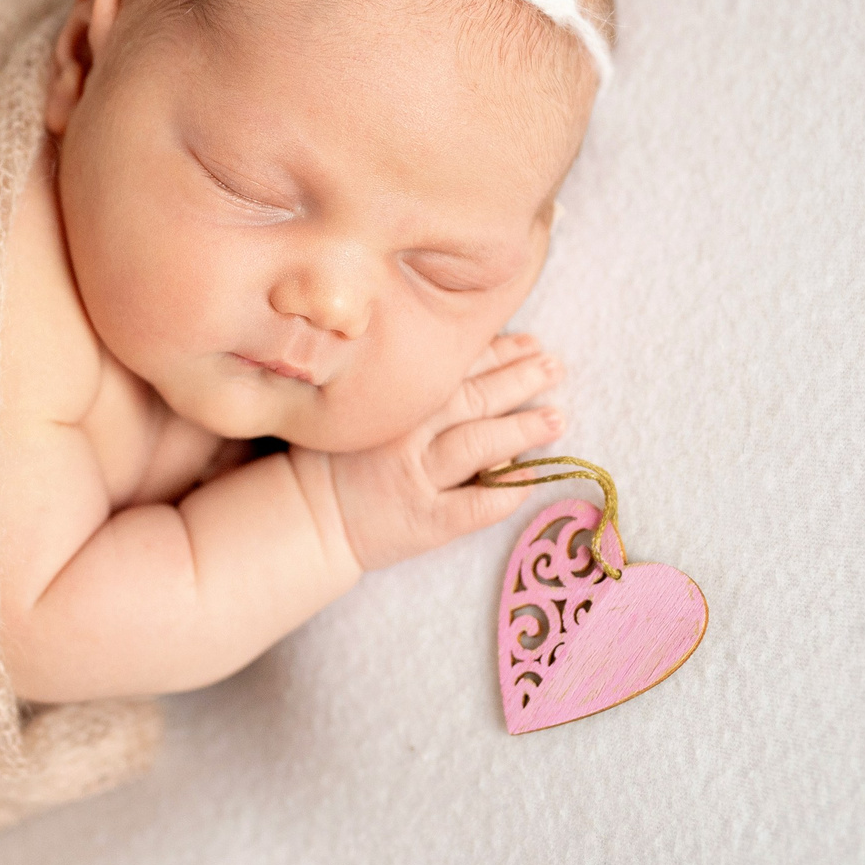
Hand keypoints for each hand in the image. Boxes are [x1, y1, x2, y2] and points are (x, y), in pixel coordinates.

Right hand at [325, 332, 564, 571]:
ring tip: (557, 417)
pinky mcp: (427, 521)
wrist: (307, 518)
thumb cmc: (333, 459)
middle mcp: (410, 434)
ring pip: (482, 445)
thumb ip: (405, 390)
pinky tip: (534, 479)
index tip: (532, 343)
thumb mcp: (360, 410)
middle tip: (556, 367)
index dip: (499, 353)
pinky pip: (476, 506)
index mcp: (396, 401)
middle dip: (521, 379)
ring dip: (524, 429)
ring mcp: (419, 478)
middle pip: (476, 399)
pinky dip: (508, 491)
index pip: (457, 368)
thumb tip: (466, 368)